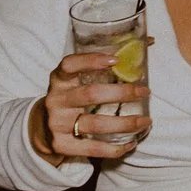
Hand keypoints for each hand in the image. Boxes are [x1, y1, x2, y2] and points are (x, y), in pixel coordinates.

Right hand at [29, 50, 151, 162]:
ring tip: (145, 121)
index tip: (116, 60)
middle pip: (90, 95)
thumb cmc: (69, 98)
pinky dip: (115, 148)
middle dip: (122, 93)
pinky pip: (92, 149)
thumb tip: (150, 41)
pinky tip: (131, 143)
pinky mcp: (62, 146)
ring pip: (95, 124)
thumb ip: (104, 65)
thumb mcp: (75, 81)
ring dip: (125, 123)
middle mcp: (56, 100)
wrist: (40, 129)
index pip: (69, 65)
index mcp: (59, 80)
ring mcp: (57, 124)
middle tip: (145, 92)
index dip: (91, 61)